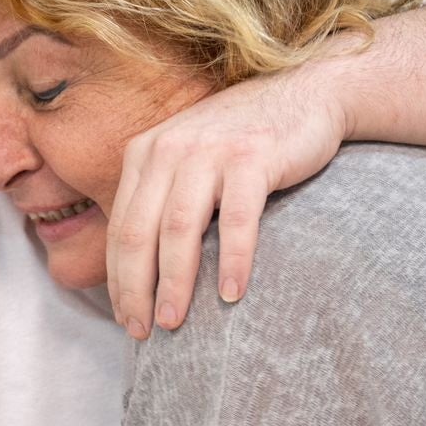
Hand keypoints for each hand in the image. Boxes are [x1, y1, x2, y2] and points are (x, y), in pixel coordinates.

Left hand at [107, 64, 345, 338]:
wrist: (307, 93)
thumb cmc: (246, 143)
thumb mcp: (189, 161)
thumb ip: (161, 200)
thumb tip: (140, 270)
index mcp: (145, 153)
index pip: (120, 229)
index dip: (118, 280)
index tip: (125, 318)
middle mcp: (169, 149)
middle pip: (139, 233)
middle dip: (136, 289)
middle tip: (141, 331)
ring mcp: (209, 151)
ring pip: (178, 229)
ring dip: (175, 282)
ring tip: (174, 323)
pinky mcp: (251, 157)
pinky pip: (236, 220)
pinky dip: (231, 260)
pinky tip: (230, 294)